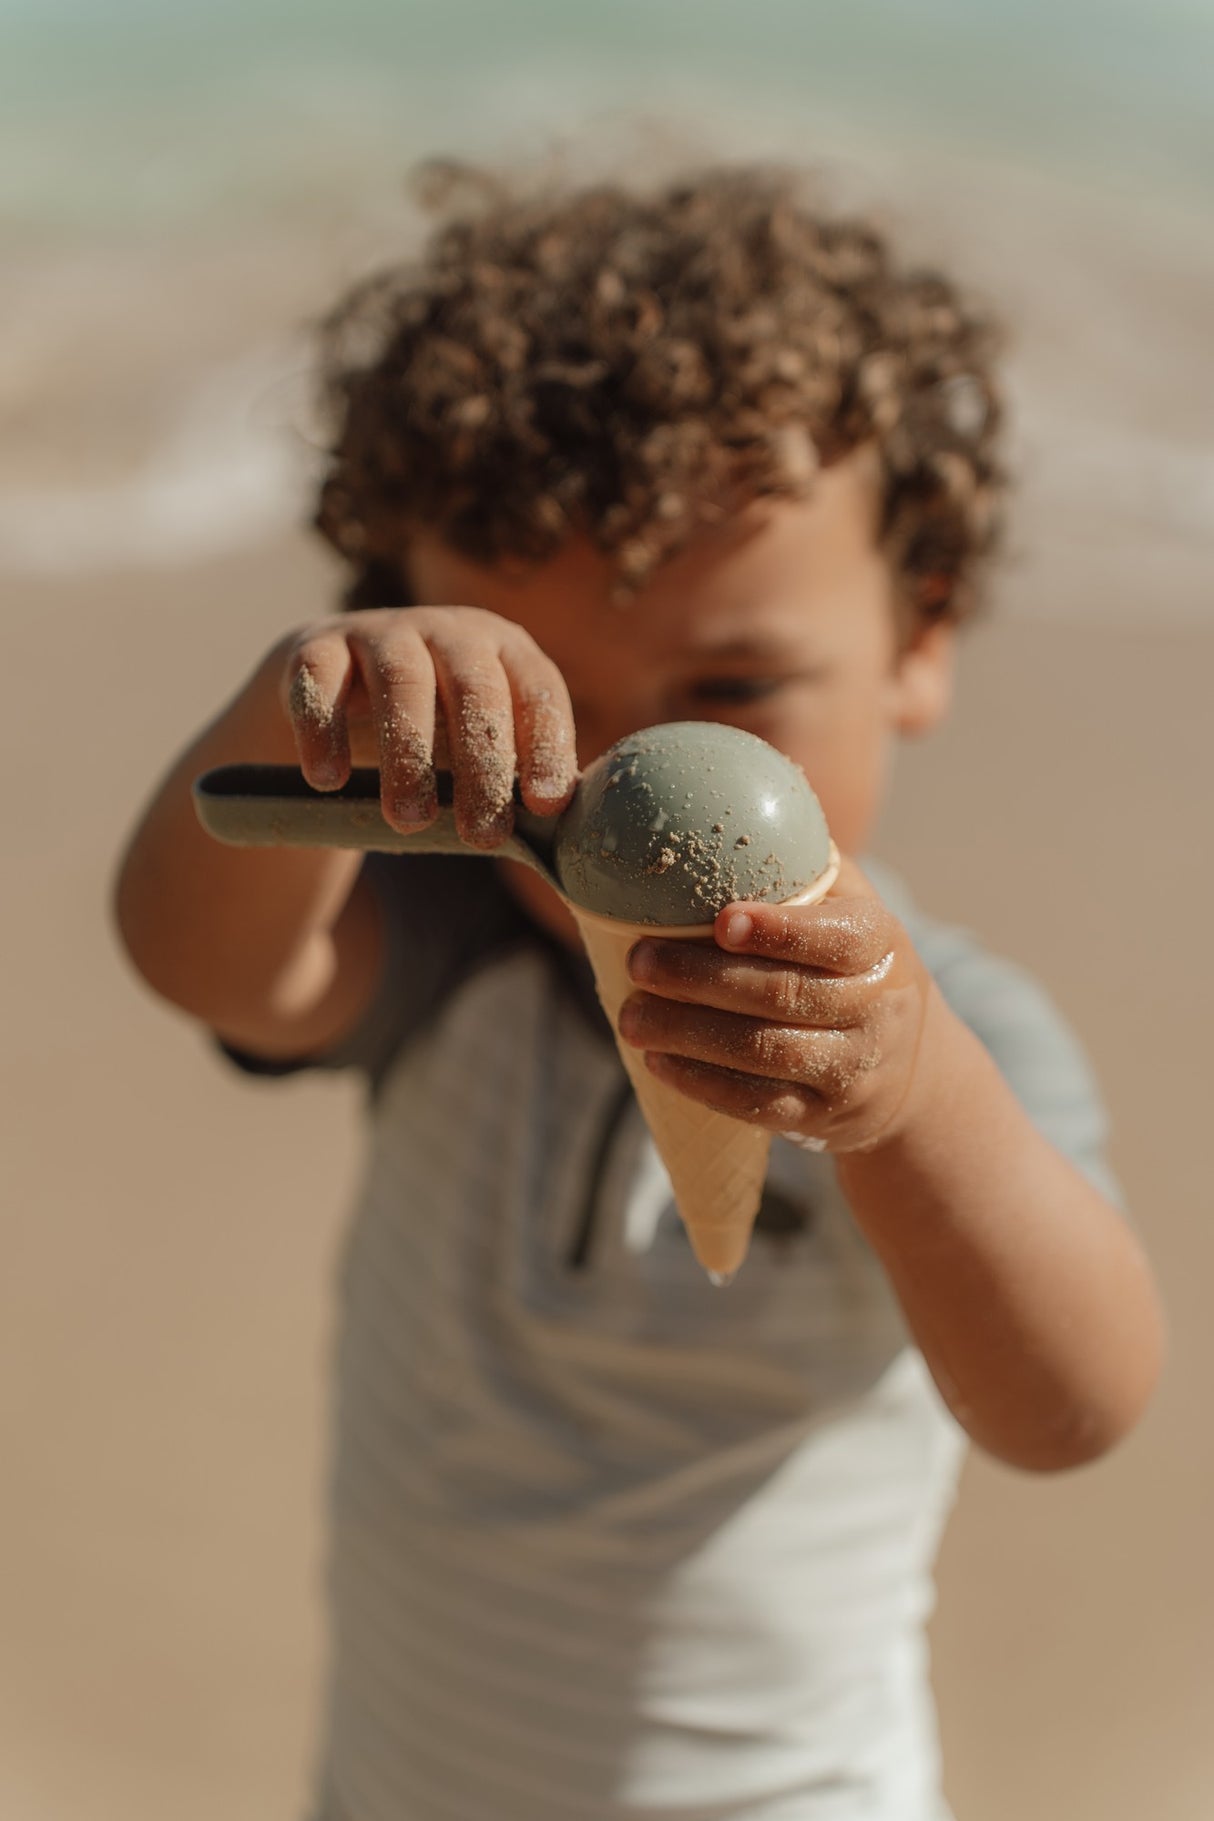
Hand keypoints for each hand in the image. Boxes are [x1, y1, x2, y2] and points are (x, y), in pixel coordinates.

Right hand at [278, 606, 577, 845]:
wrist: (333, 686)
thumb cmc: (431, 727)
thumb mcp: (477, 742)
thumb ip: (515, 775)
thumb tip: (558, 834)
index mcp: (505, 651)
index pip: (538, 693)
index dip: (547, 747)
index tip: (547, 806)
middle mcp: (449, 631)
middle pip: (474, 689)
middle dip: (481, 764)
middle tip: (480, 835)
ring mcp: (381, 632)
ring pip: (401, 682)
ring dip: (406, 754)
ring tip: (408, 821)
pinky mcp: (318, 646)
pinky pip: (320, 681)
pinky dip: (324, 730)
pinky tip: (329, 781)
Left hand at [616, 857, 936, 1153]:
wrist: (911, 1070)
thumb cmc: (849, 965)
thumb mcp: (848, 908)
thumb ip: (799, 867)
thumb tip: (718, 796)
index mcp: (880, 942)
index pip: (838, 937)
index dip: (781, 931)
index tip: (721, 920)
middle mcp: (876, 1006)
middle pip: (787, 997)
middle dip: (704, 982)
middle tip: (639, 964)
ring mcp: (852, 1067)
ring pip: (769, 1054)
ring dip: (691, 1036)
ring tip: (631, 1018)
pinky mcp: (824, 1116)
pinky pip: (761, 1105)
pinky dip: (704, 1084)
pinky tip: (658, 1061)